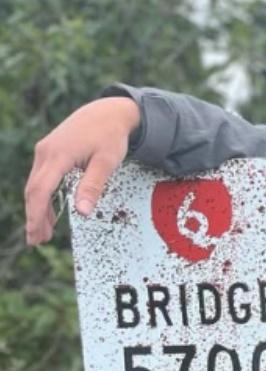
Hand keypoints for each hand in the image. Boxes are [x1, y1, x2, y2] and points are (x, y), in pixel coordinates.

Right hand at [24, 96, 140, 244]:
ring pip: (35, 185)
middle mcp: (45, 153)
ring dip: (38, 209)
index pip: (40, 190)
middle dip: (34, 217)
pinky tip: (48, 213)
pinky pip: (41, 178)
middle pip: (33, 190)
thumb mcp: (107, 161)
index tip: (36, 234)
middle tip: (36, 242)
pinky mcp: (49, 153)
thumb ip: (93, 185)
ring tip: (42, 234)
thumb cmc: (111, 136)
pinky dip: (43, 197)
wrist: (107, 112)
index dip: (36, 214)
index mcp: (58, 155)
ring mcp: (45, 152)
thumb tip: (81, 212)